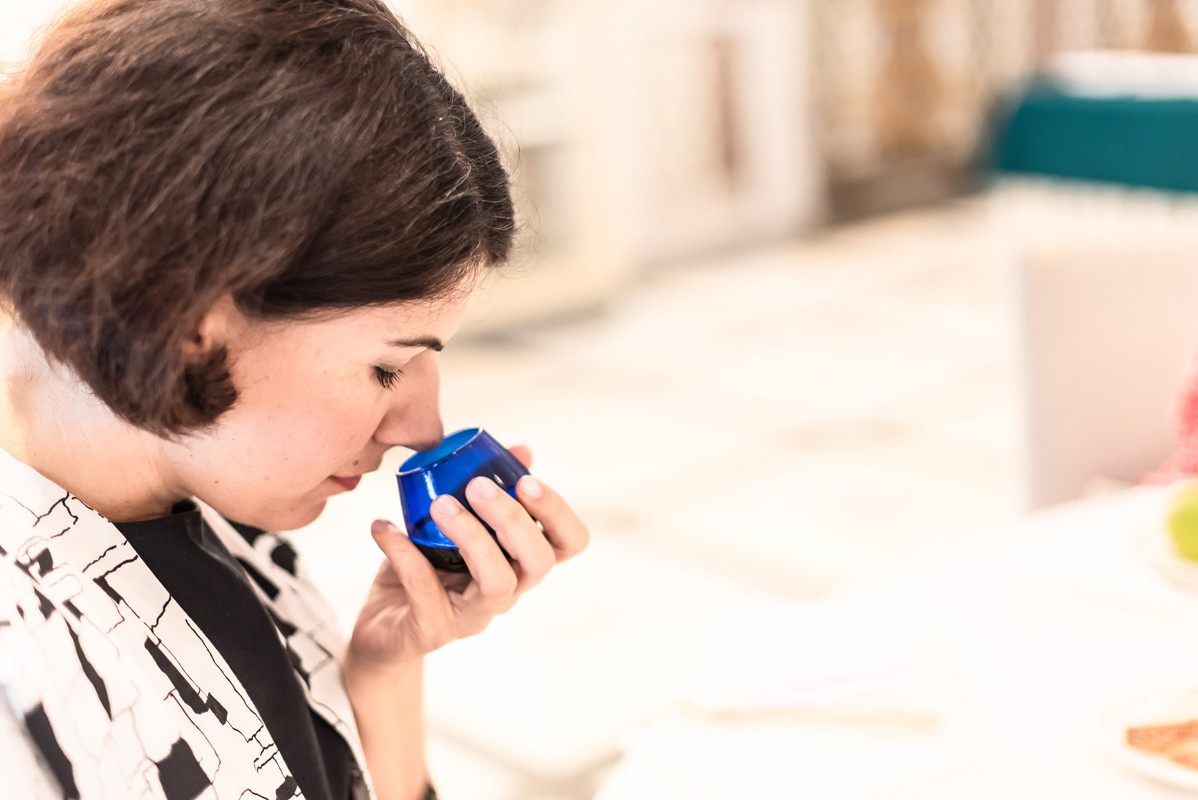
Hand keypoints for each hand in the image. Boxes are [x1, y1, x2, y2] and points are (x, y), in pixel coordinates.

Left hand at [345, 446, 587, 675]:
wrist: (384, 627)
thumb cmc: (425, 569)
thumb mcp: (455, 525)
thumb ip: (486, 490)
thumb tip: (522, 449)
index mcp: (520, 562)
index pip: (568, 543)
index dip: (557, 513)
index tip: (526, 480)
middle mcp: (508, 592)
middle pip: (539, 562)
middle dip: (514, 519)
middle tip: (478, 487)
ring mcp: (474, 616)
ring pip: (496, 583)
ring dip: (472, 537)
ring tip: (440, 504)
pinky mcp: (435, 630)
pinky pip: (425, 590)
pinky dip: (403, 552)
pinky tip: (384, 526)